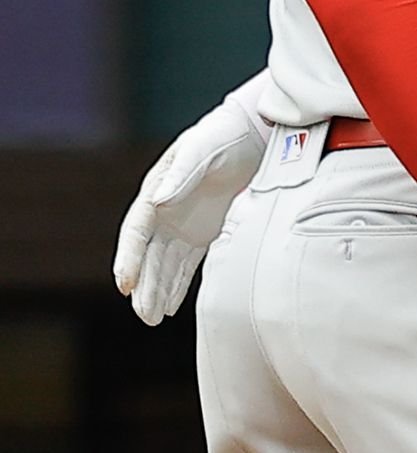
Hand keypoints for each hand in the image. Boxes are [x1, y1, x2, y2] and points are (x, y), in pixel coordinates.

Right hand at [113, 84, 269, 324]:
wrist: (254, 133)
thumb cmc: (222, 136)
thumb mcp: (201, 150)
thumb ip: (180, 174)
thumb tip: (156, 200)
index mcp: (156, 192)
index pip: (137, 232)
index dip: (129, 258)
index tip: (125, 283)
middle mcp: (165, 212)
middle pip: (148, 256)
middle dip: (144, 286)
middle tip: (144, 315)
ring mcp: (184, 223)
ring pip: (165, 264)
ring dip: (158, 291)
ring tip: (152, 319)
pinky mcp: (205, 231)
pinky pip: (187, 263)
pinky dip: (178, 284)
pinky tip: (171, 305)